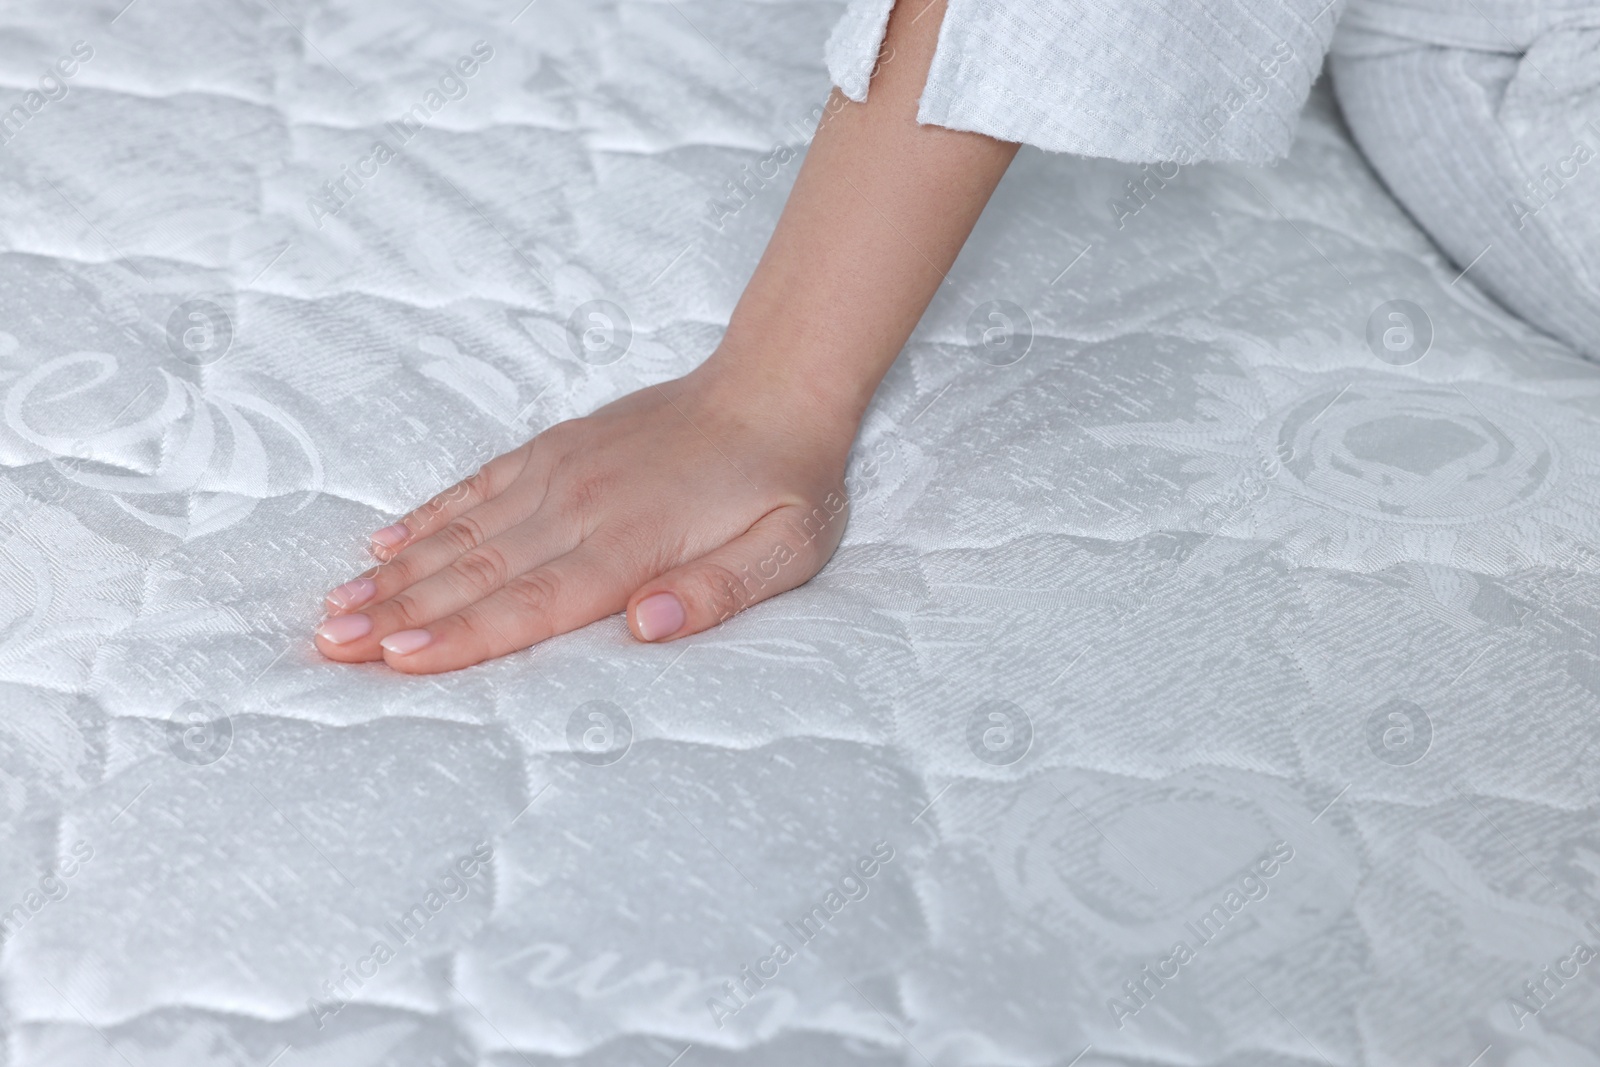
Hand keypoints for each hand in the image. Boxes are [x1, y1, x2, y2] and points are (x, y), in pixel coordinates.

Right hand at [313, 365, 852, 672]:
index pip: (532, 601)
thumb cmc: (786, 481)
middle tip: (325, 646)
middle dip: (397, 613)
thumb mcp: (786, 550)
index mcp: (630, 541)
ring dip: (396, 572)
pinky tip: (384, 542)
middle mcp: (580, 506)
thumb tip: (645, 629)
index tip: (392, 658)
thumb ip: (717, 593)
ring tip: (332, 606)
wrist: (774, 386)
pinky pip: (479, 485)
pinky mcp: (555, 449)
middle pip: (477, 572)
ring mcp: (561, 472)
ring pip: (464, 532)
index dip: (460, 635)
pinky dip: (428, 516)